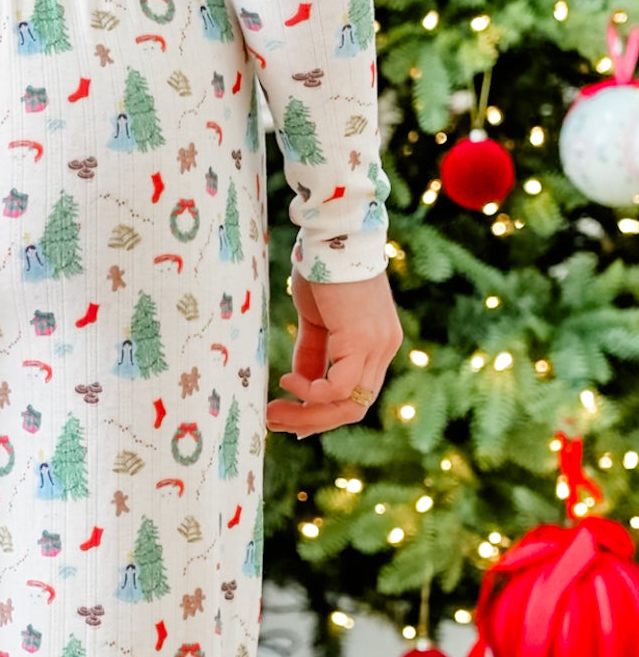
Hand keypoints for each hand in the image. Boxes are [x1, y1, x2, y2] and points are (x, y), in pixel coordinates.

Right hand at [266, 269, 403, 440]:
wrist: (334, 234)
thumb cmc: (323, 269)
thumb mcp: (317, 320)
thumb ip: (313, 354)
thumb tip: (299, 385)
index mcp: (377, 345)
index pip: (356, 396)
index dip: (322, 414)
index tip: (287, 416)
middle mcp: (384, 349)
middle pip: (353, 409)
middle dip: (310, 422)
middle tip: (273, 419)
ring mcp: (378, 346)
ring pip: (348, 405)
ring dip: (307, 415)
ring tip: (274, 409)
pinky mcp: (363, 341)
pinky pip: (338, 388)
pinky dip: (310, 393)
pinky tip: (288, 381)